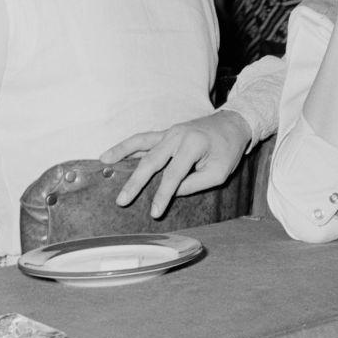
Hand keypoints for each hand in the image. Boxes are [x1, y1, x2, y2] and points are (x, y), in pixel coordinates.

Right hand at [99, 110, 252, 216]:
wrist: (233, 124)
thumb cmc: (228, 149)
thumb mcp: (219, 172)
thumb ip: (195, 183)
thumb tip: (171, 192)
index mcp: (193, 145)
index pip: (174, 175)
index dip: (163, 195)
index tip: (154, 213)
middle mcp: (178, 136)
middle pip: (152, 161)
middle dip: (136, 182)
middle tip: (122, 200)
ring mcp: (170, 132)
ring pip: (142, 144)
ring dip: (121, 154)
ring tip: (103, 163)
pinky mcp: (167, 133)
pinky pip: (143, 139)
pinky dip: (127, 146)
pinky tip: (111, 154)